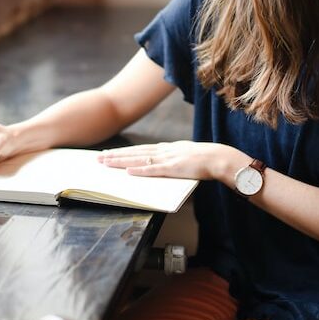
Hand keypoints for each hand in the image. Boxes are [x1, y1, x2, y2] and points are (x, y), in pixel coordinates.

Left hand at [98, 141, 240, 181]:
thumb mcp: (185, 156)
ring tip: (106, 163)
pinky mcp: (173, 168)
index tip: (109, 153)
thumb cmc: (206, 160)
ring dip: (121, 161)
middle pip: (134, 152)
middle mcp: (164, 151)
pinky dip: (140, 170)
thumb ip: (173, 159)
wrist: (220, 158)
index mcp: (167, 148)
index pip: (140, 149)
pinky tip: (128, 171)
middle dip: (115, 155)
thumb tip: (162, 164)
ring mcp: (167, 159)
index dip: (124, 152)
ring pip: (139, 159)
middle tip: (98, 158)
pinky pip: (153, 170)